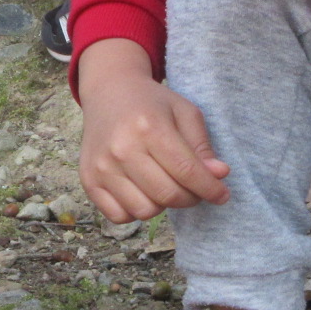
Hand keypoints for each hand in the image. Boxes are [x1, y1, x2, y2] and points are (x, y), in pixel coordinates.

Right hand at [77, 39, 230, 222]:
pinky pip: (119, 216)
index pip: (188, 171)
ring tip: (165, 186)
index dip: (211, 189)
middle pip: (168, 195)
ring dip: (162, 205)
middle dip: (190, 198)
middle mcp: (122, 148)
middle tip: (194, 189)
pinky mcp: (88, 180)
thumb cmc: (151, 104)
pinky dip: (135, 211)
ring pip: (145, 211)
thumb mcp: (184, 113)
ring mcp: (102, 166)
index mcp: (149, 126)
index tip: (222, 195)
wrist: (108, 93)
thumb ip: (202, 146)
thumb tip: (219, 176)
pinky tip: (142, 192)